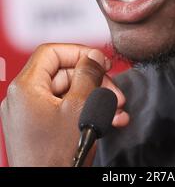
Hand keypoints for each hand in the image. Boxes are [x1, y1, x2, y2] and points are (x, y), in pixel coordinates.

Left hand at [0, 44, 128, 166]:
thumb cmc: (54, 159)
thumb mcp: (79, 108)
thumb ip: (88, 75)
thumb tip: (94, 57)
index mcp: (24, 88)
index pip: (51, 52)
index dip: (79, 52)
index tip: (99, 59)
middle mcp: (22, 99)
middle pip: (63, 73)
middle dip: (93, 80)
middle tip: (113, 88)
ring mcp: (29, 115)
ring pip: (68, 93)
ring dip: (95, 97)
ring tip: (116, 108)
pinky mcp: (38, 129)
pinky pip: (64, 110)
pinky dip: (85, 111)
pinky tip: (108, 119)